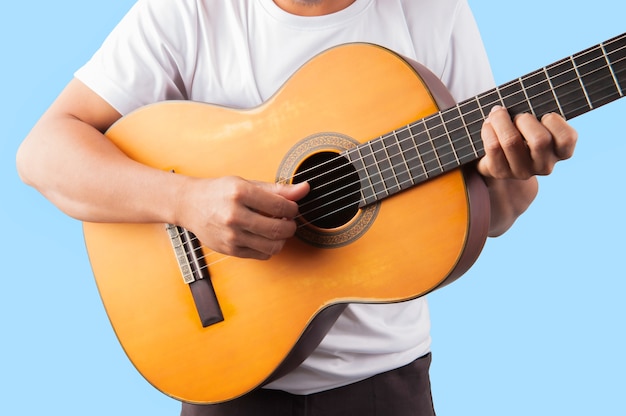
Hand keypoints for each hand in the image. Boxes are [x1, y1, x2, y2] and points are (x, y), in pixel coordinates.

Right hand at [176, 176, 309, 259]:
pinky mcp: (229, 249)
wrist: (189, 205)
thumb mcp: (247, 184)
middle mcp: (234, 215)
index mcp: (240, 193)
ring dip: (282, 239)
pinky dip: (269, 248)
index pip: (280, 205)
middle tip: (288, 220)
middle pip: (278, 229)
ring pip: (272, 246)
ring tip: (277, 229)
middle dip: (290, 226)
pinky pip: (261, 255)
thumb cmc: (220, 192)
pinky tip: (264, 237)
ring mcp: (231, 235)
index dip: (293, 208)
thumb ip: (277, 189)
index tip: (291, 208)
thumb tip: (304, 189)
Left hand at [476, 105, 576, 179]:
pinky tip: (488, 124)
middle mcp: (544, 166)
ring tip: (498, 114)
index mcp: (560, 153)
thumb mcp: (537, 122)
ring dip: (501, 120)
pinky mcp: (500, 172)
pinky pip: (493, 146)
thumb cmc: (523, 131)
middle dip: (525, 119)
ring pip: (511, 141)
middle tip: (517, 116)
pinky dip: (488, 129)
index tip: (544, 115)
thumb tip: (528, 92)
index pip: (567, 138)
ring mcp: (522, 171)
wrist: (499, 158)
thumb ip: (539, 111)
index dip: (554, 121)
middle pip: (540, 140)